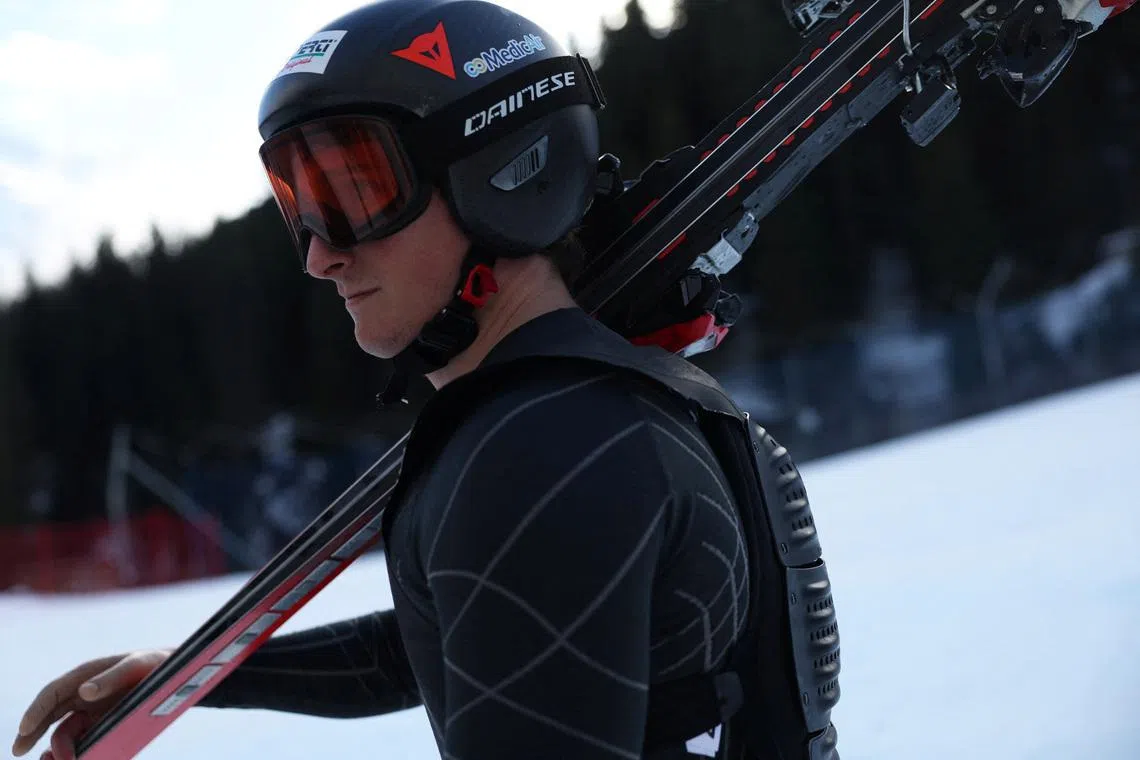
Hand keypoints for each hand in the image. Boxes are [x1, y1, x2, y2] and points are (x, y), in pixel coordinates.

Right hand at [11, 649, 171, 759]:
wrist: (179, 673)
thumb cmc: (156, 663)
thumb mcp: (139, 664)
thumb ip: (113, 676)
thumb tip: (84, 691)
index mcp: (87, 674)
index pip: (53, 693)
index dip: (36, 710)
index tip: (25, 728)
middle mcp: (84, 693)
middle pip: (50, 714)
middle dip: (31, 732)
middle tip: (20, 751)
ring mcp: (93, 709)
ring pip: (64, 730)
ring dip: (56, 747)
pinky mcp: (103, 722)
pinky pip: (83, 738)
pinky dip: (74, 750)